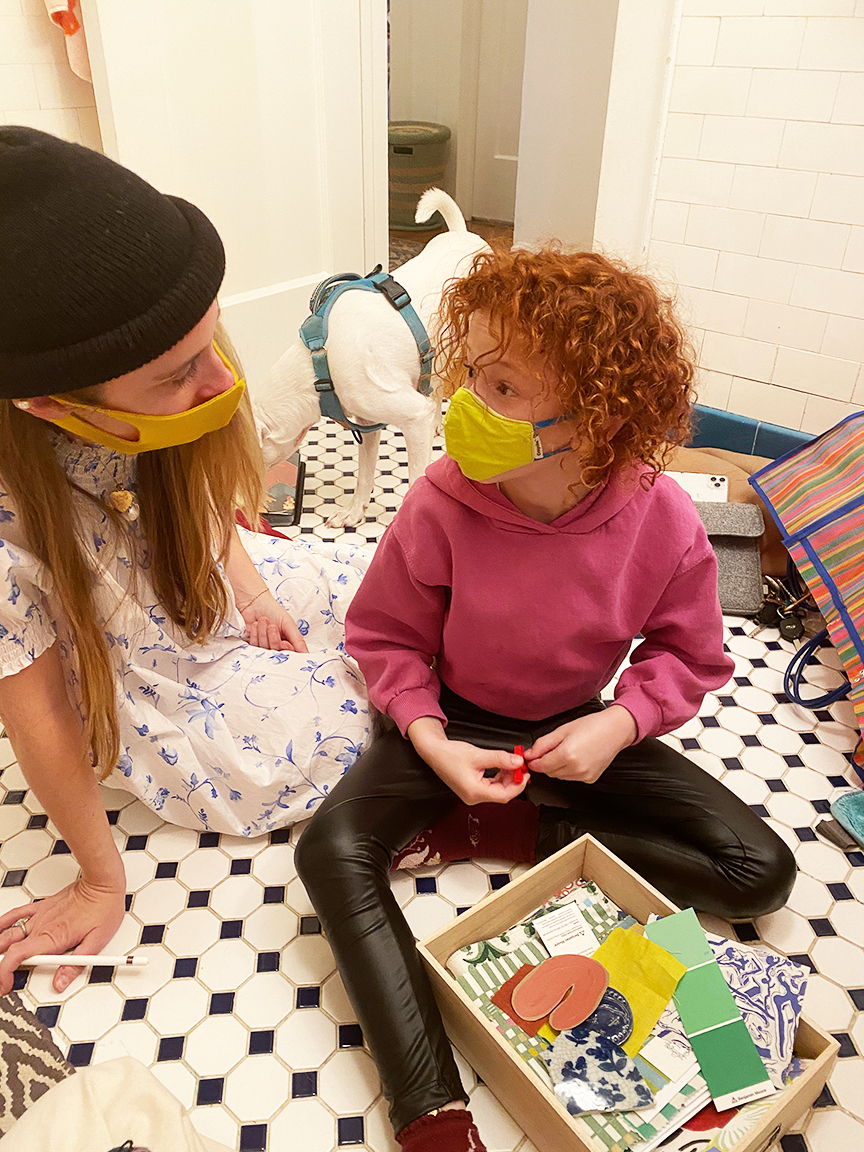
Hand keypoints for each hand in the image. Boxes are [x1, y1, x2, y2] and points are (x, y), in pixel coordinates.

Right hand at [0, 875, 125, 993]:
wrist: (101, 883)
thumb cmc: (102, 907)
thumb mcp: (96, 941)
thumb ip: (75, 964)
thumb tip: (60, 982)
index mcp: (52, 938)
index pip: (17, 957)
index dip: (5, 974)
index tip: (5, 985)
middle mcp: (41, 927)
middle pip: (9, 948)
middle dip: (2, 965)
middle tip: (4, 978)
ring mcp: (40, 916)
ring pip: (9, 933)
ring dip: (1, 947)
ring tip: (2, 959)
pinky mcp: (42, 907)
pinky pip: (16, 914)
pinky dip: (3, 923)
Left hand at [239, 589, 307, 652]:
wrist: (254, 602)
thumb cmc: (273, 611)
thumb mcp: (289, 624)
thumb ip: (298, 640)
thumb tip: (307, 654)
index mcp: (287, 642)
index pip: (289, 654)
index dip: (286, 650)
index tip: (284, 643)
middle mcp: (276, 646)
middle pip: (275, 652)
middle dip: (273, 639)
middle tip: (272, 626)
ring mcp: (263, 646)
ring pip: (264, 649)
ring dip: (263, 634)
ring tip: (264, 620)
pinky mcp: (252, 644)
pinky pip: (254, 646)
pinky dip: (255, 634)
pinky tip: (256, 624)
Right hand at [408, 717, 528, 805]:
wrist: (434, 751)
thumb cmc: (449, 754)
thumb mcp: (478, 754)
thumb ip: (500, 759)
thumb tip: (518, 762)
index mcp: (474, 792)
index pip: (504, 795)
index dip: (518, 785)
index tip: (525, 773)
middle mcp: (473, 797)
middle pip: (502, 793)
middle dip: (514, 779)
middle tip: (521, 765)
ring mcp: (473, 794)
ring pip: (497, 789)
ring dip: (507, 777)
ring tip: (512, 762)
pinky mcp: (472, 788)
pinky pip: (491, 785)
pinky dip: (499, 776)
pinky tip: (503, 766)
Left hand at [525, 705, 636, 783]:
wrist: (615, 730)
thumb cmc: (592, 726)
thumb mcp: (562, 730)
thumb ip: (543, 744)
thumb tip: (529, 754)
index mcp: (567, 754)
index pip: (541, 766)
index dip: (533, 761)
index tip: (530, 756)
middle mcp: (576, 768)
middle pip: (549, 772)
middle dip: (546, 762)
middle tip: (552, 748)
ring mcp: (584, 775)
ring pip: (559, 776)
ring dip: (557, 767)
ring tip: (568, 750)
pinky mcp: (590, 779)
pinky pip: (572, 777)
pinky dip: (569, 770)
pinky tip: (576, 757)